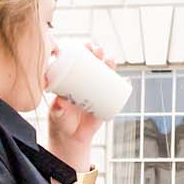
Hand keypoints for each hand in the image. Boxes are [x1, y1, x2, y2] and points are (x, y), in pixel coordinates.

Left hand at [47, 41, 112, 161]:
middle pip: (94, 63)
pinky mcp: (105, 101)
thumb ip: (57, 109)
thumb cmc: (61, 122)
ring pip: (105, 73)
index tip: (85, 46)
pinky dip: (122, 85)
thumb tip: (60, 102)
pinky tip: (125, 80)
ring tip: (109, 60)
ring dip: (110, 64)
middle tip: (98, 51)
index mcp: (72, 81)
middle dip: (98, 54)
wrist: (71, 137)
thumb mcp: (57, 114)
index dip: (83, 51)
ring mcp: (97, 90)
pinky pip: (115, 91)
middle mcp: (85, 82)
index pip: (78, 61)